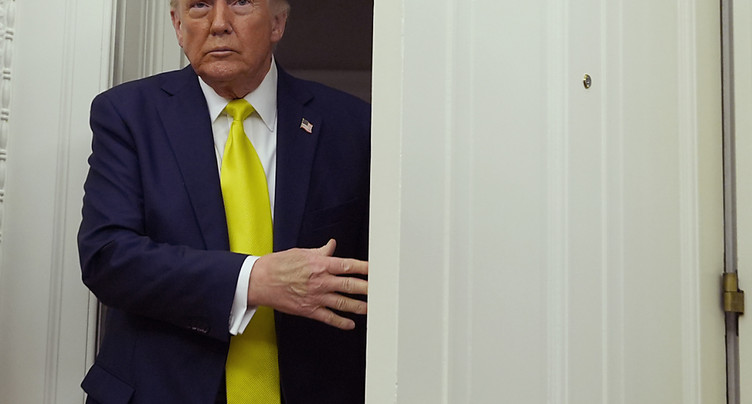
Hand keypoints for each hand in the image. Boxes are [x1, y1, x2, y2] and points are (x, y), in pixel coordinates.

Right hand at [248, 239, 367, 329]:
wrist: (260, 281)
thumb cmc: (278, 265)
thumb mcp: (301, 252)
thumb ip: (320, 251)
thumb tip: (332, 246)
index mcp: (320, 264)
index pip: (349, 265)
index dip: (365, 268)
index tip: (377, 270)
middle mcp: (321, 281)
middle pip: (350, 285)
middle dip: (368, 288)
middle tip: (382, 291)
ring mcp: (316, 297)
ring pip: (343, 303)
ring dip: (359, 307)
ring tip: (371, 308)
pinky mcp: (309, 310)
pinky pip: (329, 318)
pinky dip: (341, 322)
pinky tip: (350, 324)